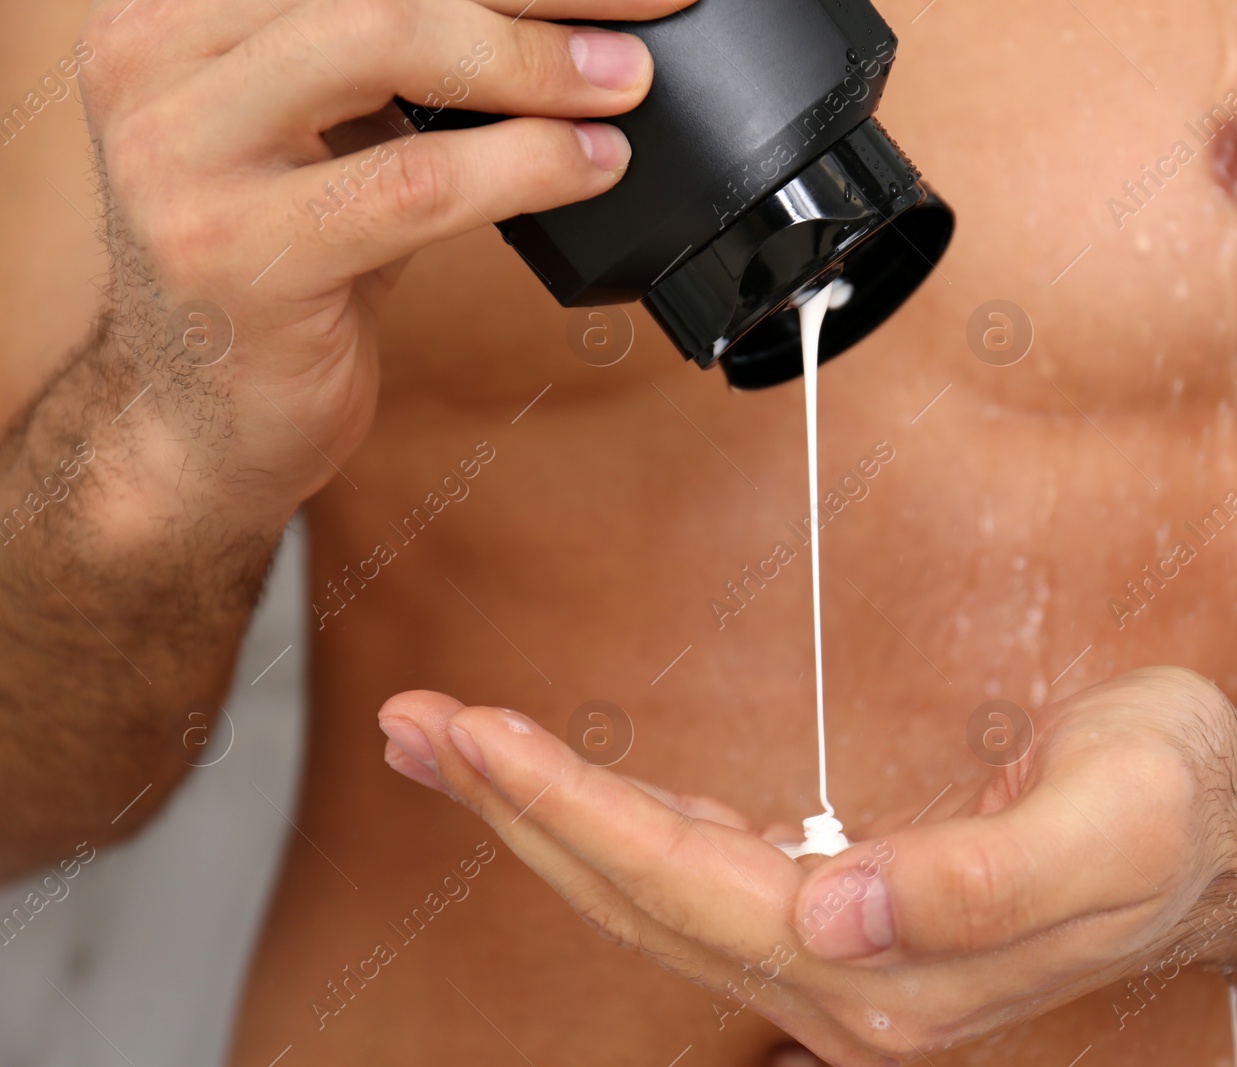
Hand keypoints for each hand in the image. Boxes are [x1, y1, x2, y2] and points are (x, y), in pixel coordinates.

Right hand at [78, 0, 685, 513]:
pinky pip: (412, 184)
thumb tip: (568, 16)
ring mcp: (180, 156)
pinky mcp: (236, 253)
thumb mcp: (333, 131)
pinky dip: (523, 165)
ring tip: (623, 89)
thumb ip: (406, 57)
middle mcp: (149, 55)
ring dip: (533, 66)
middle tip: (644, 15)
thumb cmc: (287, 263)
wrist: (209, 417)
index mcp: (173, 6)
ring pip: (385, 48)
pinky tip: (591, 166)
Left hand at [378, 668, 1236, 1064]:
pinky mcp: (848, 924)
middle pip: (642, 896)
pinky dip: (622, 831)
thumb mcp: (1112, 821)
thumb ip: (980, 884)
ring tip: (459, 745)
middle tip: (418, 723)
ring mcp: (844, 966)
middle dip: (519, 810)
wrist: (1220, 832)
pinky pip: (703, 881)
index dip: (572, 812)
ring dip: (549, 819)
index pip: (689, 888)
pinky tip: (580, 797)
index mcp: (894, 974)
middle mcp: (848, 989)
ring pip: (656, 891)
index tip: (479, 735)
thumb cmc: (1170, 805)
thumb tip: (838, 915)